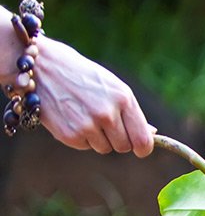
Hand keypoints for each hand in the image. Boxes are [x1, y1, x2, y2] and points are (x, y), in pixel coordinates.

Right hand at [31, 36, 156, 157]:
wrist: (42, 67)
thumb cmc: (83, 76)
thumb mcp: (112, 86)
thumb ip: (131, 112)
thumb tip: (151, 133)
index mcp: (123, 100)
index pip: (143, 141)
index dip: (143, 148)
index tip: (140, 148)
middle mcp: (107, 114)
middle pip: (124, 147)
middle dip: (117, 139)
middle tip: (104, 122)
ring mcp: (87, 126)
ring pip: (105, 149)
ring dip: (98, 138)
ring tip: (84, 115)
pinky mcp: (70, 135)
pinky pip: (86, 147)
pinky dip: (81, 137)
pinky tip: (71, 117)